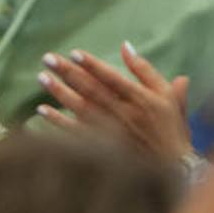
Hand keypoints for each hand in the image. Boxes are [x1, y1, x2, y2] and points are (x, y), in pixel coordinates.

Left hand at [37, 44, 192, 162]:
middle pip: (91, 89)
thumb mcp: (166, 95)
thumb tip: (125, 45)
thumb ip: (145, 70)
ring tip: (41, 77)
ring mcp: (110, 132)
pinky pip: (75, 132)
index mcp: (140, 99)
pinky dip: (57, 121)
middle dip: (69, 73)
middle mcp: (123, 114)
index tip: (73, 53)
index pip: (112, 78)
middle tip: (47, 58)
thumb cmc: (168, 126)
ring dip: (59, 92)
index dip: (93, 65)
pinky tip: (41, 109)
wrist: (172, 167)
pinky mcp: (101, 147)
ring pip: (80, 108)